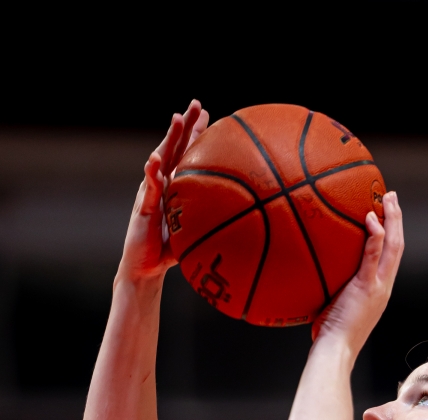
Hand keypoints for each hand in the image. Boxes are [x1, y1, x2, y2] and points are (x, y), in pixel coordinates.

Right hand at [117, 99, 209, 282]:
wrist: (145, 269)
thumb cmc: (169, 250)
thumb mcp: (196, 231)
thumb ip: (213, 221)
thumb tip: (247, 222)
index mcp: (174, 186)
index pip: (187, 155)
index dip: (197, 135)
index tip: (211, 115)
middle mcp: (162, 184)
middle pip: (175, 149)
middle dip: (186, 125)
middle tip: (197, 104)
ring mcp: (151, 193)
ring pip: (161, 160)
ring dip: (169, 138)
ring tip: (177, 118)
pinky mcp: (143, 208)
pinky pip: (149, 189)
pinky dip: (152, 173)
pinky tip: (155, 160)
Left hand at [311, 191, 403, 354]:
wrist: (335, 351)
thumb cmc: (329, 334)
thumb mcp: (333, 304)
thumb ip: (331, 286)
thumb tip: (311, 270)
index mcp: (378, 289)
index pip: (389, 256)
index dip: (391, 233)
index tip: (385, 213)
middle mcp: (383, 286)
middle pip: (398, 246)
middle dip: (397, 218)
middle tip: (391, 196)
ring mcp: (378, 287)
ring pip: (393, 247)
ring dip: (393, 220)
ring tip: (387, 198)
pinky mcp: (368, 289)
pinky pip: (374, 257)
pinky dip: (376, 237)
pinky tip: (371, 218)